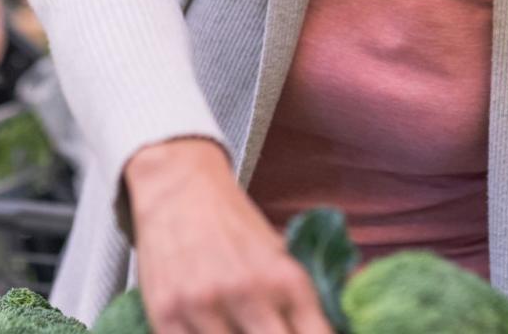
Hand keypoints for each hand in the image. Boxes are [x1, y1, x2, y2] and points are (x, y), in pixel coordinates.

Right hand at [125, 138, 331, 333]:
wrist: (178, 188)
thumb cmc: (233, 225)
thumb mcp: (281, 254)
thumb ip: (305, 301)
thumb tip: (341, 324)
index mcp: (286, 280)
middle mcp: (248, 293)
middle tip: (265, 329)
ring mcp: (204, 306)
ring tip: (235, 325)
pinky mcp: (166, 314)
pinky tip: (207, 327)